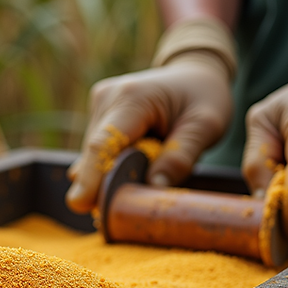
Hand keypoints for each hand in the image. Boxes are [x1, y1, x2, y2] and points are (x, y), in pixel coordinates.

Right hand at [66, 18, 236, 213]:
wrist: (195, 73)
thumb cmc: (203, 97)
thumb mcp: (206, 126)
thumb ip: (181, 157)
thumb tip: (154, 188)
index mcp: (133, 97)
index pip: (104, 143)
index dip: (91, 176)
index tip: (80, 204)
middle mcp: (107, 98)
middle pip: (94, 152)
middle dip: (102, 185)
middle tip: (117, 213)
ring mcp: (100, 104)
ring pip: (94, 154)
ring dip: (110, 175)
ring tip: (141, 178)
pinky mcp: (99, 114)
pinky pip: (99, 150)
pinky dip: (112, 166)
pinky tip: (132, 169)